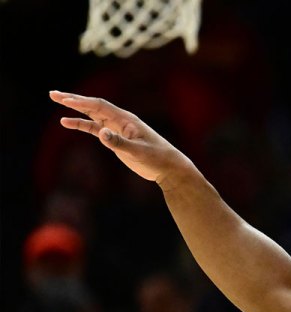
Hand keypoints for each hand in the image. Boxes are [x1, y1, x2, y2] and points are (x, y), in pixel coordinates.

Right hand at [50, 90, 195, 187]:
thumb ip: (119, 143)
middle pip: (93, 106)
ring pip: (92, 115)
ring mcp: (116, 128)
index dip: (82, 102)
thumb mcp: (138, 152)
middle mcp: (119, 120)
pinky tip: (67, 122)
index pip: (100, 106)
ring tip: (57, 100)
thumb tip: (101, 134)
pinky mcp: (115, 138)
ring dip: (74, 109)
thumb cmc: (157, 158)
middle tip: (53, 94)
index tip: (64, 100)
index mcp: (126, 119)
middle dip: (73, 99)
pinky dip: (81, 124)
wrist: (168, 168)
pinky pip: (94, 128)